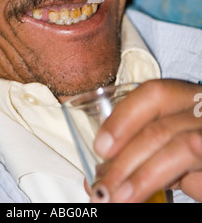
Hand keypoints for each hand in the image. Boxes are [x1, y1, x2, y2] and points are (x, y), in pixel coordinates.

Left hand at [89, 79, 201, 202]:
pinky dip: (169, 184)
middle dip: (125, 160)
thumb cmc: (198, 159)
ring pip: (180, 146)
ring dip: (143, 176)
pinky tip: (150, 197)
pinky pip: (198, 171)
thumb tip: (104, 173)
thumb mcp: (172, 146)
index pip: (155, 93)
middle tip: (101, 187)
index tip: (101, 147)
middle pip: (161, 126)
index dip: (123, 117)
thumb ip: (147, 150)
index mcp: (189, 98)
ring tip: (117, 198)